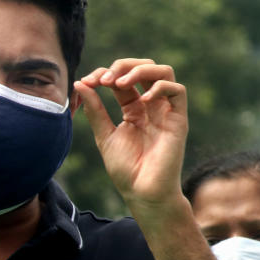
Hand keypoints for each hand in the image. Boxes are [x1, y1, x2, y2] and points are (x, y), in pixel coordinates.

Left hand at [75, 59, 188, 219]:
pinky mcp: (179, 119)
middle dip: (122, 66)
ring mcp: (166, 111)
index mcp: (133, 109)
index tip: (87, 82)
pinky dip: (160, 87)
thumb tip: (80, 83)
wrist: (143, 192)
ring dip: (140, 71)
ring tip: (120, 82)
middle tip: (104, 79)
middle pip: (144, 68)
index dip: (105, 74)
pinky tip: (143, 99)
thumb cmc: (126, 169)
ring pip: (163, 72)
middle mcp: (151, 106)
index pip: (123, 79)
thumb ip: (95, 110)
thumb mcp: (104, 135)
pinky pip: (177, 91)